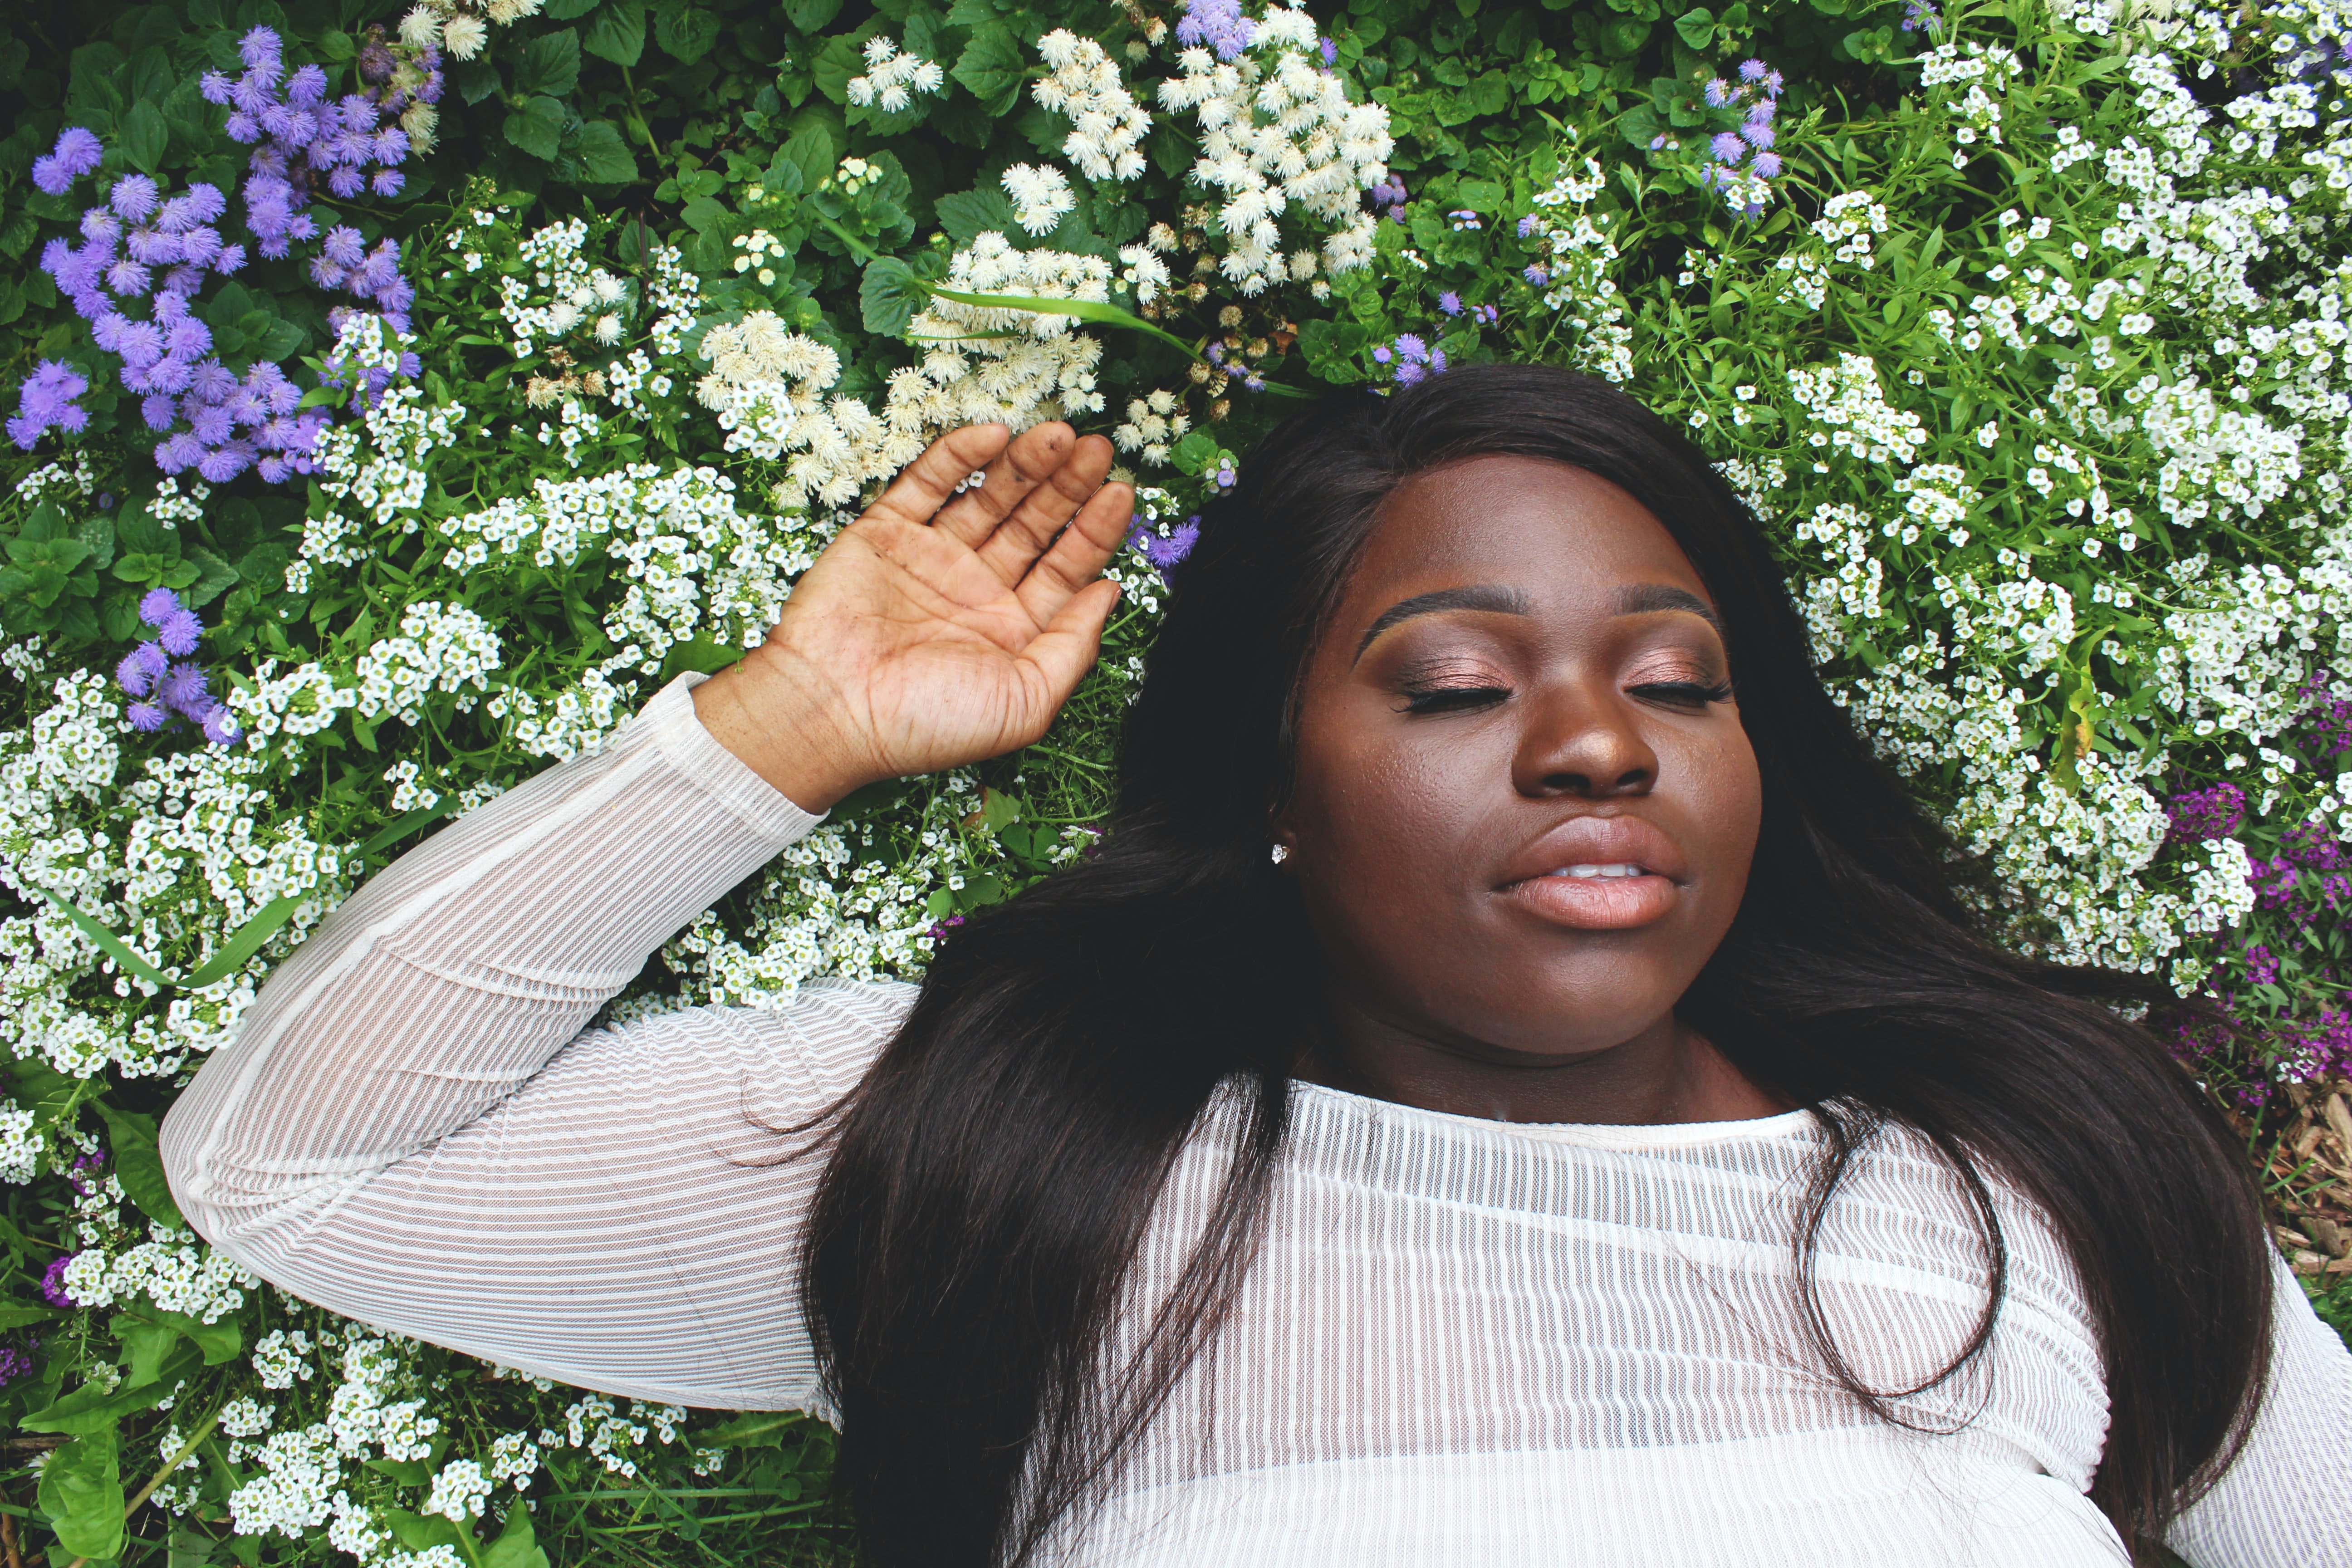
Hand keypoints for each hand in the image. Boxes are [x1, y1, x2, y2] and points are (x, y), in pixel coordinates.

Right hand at [693, 421, 1132, 811]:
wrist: (830, 713)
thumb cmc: (927, 723)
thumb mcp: (1026, 702)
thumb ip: (1073, 647)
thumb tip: (1111, 592)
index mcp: (1011, 631)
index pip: (1064, 569)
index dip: (1095, 530)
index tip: (1121, 493)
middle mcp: (975, 591)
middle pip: (1033, 525)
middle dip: (1067, 486)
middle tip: (1097, 449)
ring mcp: (931, 558)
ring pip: (989, 497)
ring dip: (1025, 464)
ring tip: (1060, 434)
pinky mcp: (885, 534)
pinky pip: (927, 484)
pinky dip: (959, 456)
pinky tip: (996, 435)